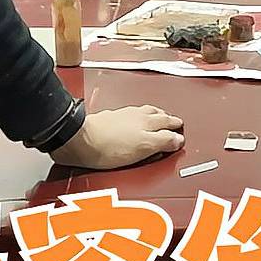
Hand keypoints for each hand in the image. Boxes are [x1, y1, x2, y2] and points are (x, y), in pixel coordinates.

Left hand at [50, 105, 184, 169]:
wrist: (80, 141)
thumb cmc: (108, 146)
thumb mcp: (143, 148)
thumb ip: (162, 142)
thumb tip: (177, 140)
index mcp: (147, 122)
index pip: (167, 124)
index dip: (175, 129)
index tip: (180, 131)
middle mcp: (136, 116)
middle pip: (157, 115)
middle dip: (167, 118)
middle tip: (174, 121)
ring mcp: (122, 116)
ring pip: (144, 112)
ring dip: (154, 114)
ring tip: (158, 116)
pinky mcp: (109, 119)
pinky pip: (130, 114)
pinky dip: (138, 116)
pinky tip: (134, 119)